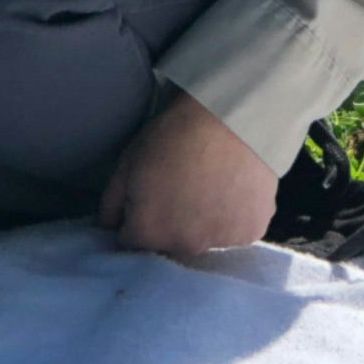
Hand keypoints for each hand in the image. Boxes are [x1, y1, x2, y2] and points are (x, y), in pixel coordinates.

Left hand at [97, 86, 278, 257]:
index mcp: (149, 234)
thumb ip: (111, 205)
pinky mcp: (253, 230)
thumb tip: (110, 229)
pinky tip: (233, 188)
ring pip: (205, 238)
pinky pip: (236, 230)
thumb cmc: (172, 135)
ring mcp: (222, 242)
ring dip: (203, 222)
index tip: (148, 196)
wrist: (230, 117)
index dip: (136, 218)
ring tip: (209, 186)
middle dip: (170, 224)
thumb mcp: (127, 163)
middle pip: (170, 244)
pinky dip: (233, 215)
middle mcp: (185, 247)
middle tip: (180, 187)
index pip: (132, 242)